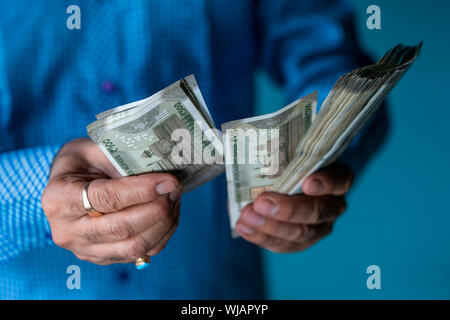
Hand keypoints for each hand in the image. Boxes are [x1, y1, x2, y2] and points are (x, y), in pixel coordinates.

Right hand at [42, 138, 181, 264]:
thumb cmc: (82, 162)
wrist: (68, 184)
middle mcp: (67, 231)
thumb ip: (121, 158)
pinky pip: (141, 253)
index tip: (168, 181)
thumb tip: (159, 173)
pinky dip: (162, 234)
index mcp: (58, 198)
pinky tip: (170, 213)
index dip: (142, 191)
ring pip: (134, 246)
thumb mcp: (93, 148)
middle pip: (121, 228)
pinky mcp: (103, 258)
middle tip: (175, 188)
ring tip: (174, 198)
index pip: (106, 199)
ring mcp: (84, 250)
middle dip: (157, 208)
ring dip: (163, 223)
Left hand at [236, 164, 352, 251]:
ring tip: (247, 216)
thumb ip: (282, 156)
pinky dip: (262, 237)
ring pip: (301, 233)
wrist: (285, 183)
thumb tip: (254, 155)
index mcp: (338, 179)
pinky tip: (244, 227)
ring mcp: (320, 227)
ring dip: (270, 226)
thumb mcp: (292, 155)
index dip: (326, 183)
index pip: (340, 181)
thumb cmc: (290, 164)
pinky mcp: (302, 242)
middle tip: (262, 202)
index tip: (307, 183)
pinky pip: (284, 245)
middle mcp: (334, 205)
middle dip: (287, 210)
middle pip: (317, 212)